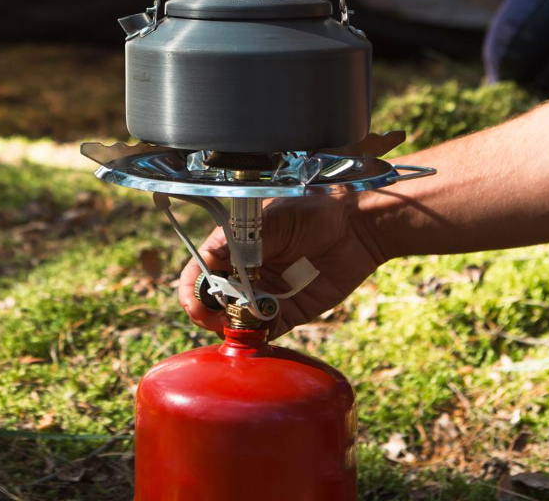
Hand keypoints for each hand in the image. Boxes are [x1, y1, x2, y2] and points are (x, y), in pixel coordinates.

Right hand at [176, 191, 387, 339]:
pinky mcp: (288, 312)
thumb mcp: (273, 218)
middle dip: (207, 314)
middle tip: (217, 320)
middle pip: (212, 301)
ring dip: (231, 328)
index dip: (192, 289)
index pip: (199, 270)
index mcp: (233, 246)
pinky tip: (258, 335)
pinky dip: (257, 339)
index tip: (197, 304)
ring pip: (234, 321)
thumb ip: (242, 239)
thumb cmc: (312, 211)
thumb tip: (212, 258)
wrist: (356, 227)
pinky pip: (265, 332)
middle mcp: (244, 272)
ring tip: (239, 327)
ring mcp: (265, 294)